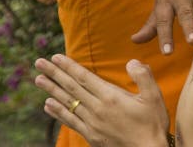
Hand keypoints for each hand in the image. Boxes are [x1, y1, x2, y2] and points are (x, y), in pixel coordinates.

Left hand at [35, 54, 168, 146]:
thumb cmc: (153, 124)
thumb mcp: (154, 97)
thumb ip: (143, 76)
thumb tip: (131, 62)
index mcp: (111, 97)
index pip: (84, 77)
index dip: (69, 66)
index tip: (55, 57)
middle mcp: (97, 109)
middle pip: (71, 88)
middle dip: (54, 74)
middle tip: (39, 63)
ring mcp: (92, 123)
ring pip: (67, 103)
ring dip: (51, 90)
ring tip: (38, 80)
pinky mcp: (91, 136)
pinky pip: (70, 121)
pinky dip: (57, 112)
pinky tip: (48, 105)